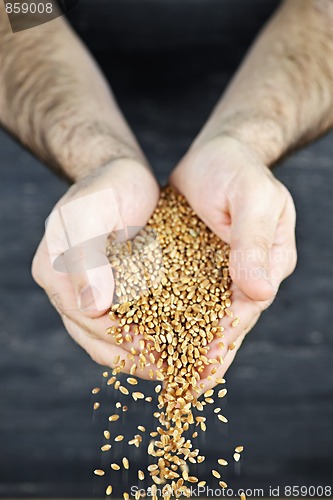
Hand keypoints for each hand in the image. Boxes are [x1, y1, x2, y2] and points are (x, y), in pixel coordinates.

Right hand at [32, 159, 159, 376]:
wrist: (124, 178)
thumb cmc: (107, 186)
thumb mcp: (90, 210)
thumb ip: (85, 255)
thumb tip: (92, 307)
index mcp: (54, 272)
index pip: (86, 319)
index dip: (122, 339)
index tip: (158, 351)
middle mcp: (69, 290)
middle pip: (97, 339)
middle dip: (136, 357)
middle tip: (175, 372)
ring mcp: (90, 294)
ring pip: (112, 340)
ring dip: (144, 357)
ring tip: (180, 369)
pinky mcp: (114, 292)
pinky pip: (130, 325)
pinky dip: (151, 339)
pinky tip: (178, 346)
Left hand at [170, 135, 296, 390]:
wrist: (217, 154)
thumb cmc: (240, 171)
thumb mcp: (254, 196)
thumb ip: (255, 241)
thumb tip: (259, 290)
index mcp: (264, 265)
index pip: (246, 310)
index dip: (225, 338)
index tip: (203, 365)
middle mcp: (241, 277)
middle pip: (224, 324)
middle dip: (204, 354)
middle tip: (184, 388)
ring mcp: (216, 274)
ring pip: (200, 317)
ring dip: (184, 344)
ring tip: (161, 372)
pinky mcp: (192, 266)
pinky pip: (180, 298)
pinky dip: (166, 318)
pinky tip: (145, 332)